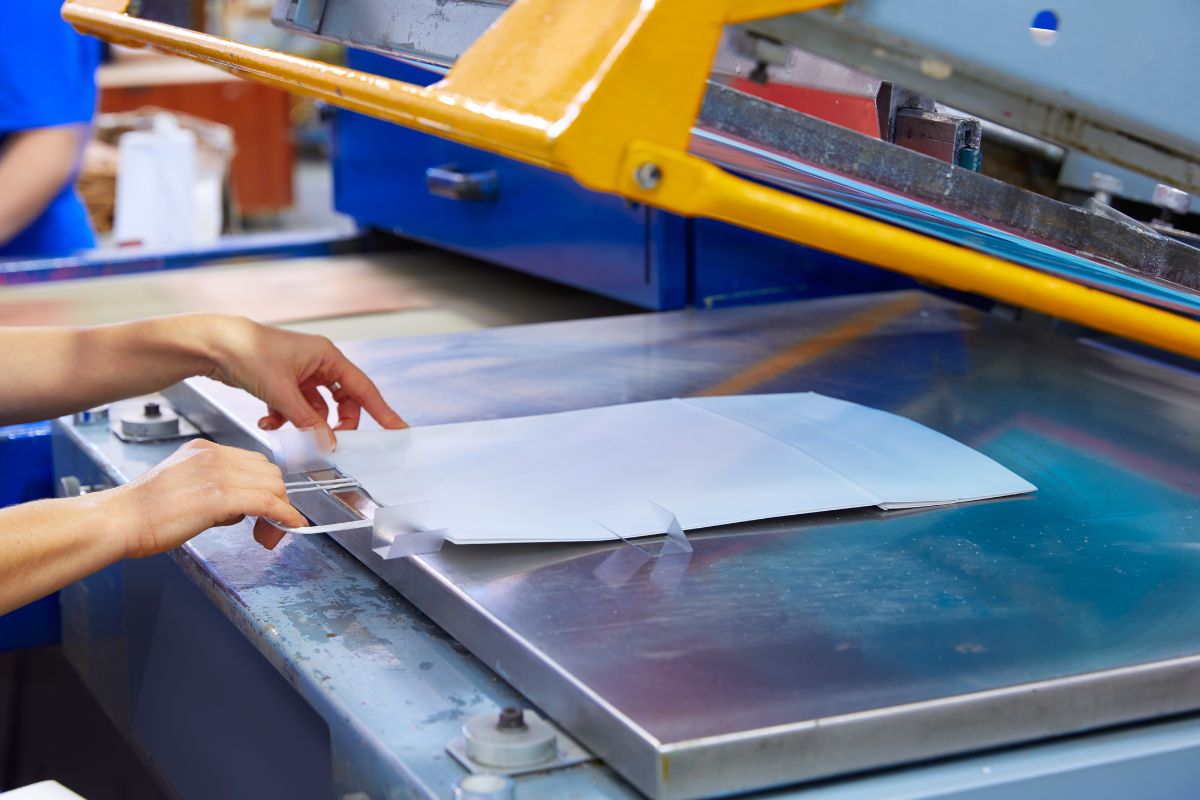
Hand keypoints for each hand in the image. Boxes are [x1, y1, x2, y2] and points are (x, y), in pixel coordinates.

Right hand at [105, 439, 307, 557]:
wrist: (117, 520)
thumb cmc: (141, 513)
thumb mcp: (183, 486)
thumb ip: (212, 489)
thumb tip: (238, 508)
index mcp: (204, 450)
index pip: (254, 463)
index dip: (266, 489)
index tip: (267, 511)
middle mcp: (213, 456)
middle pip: (269, 472)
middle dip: (277, 500)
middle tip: (269, 528)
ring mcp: (217, 474)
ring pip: (273, 485)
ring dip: (279, 512)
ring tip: (267, 535)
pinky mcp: (218, 497)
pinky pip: (268, 502)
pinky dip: (285, 515)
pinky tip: (289, 527)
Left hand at [195, 316, 407, 441]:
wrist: (212, 345)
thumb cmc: (247, 352)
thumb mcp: (282, 391)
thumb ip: (307, 421)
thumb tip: (328, 443)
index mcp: (327, 356)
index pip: (363, 389)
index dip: (382, 411)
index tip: (397, 429)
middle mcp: (317, 363)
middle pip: (342, 402)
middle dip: (336, 424)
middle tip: (332, 443)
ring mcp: (300, 373)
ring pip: (317, 408)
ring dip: (305, 424)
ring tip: (291, 433)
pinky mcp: (282, 382)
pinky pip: (295, 408)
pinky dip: (285, 419)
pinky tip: (268, 421)